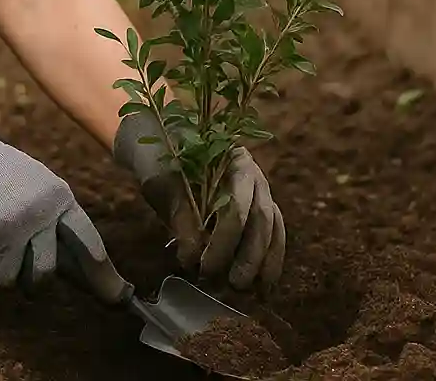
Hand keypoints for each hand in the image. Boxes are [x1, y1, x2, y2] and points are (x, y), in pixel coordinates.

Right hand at [0, 97, 130, 303]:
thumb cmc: (3, 177)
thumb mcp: (39, 187)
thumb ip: (58, 224)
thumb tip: (87, 272)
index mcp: (58, 198)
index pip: (87, 241)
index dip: (102, 272)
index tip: (118, 296)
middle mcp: (38, 215)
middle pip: (44, 274)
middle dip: (33, 283)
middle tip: (25, 277)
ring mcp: (9, 229)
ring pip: (8, 279)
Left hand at [114, 112, 285, 290]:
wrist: (162, 144)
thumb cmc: (162, 162)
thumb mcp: (164, 186)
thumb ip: (181, 218)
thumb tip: (192, 259)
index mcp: (232, 160)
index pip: (235, 206)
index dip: (223, 242)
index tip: (204, 267)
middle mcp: (253, 175)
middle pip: (261, 219)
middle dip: (250, 256)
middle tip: (233, 285)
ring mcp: (260, 191)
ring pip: (273, 227)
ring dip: (266, 261)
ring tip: (255, 291)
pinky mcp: (259, 208)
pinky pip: (273, 233)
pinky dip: (270, 258)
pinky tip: (263, 283)